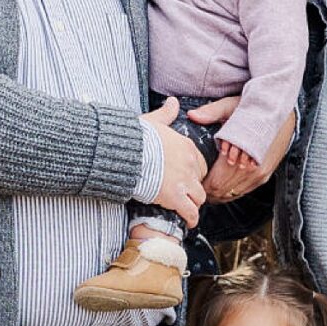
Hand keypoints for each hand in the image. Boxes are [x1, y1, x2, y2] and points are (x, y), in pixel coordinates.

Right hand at [145, 97, 206, 225]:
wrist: (126, 152)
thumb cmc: (136, 137)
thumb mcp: (153, 121)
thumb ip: (166, 113)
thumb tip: (173, 101)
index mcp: (186, 146)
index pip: (199, 162)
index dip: (192, 171)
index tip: (184, 176)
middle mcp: (190, 163)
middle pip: (200, 179)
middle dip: (194, 187)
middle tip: (184, 193)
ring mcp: (184, 181)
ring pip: (199, 196)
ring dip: (193, 203)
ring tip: (187, 210)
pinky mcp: (175, 197)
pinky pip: (190, 212)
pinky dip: (191, 219)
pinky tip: (189, 223)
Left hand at [199, 105, 295, 202]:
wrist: (281, 111)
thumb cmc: (254, 107)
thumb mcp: (231, 106)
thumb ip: (211, 112)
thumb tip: (192, 115)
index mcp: (241, 153)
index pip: (216, 182)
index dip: (203, 186)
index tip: (193, 182)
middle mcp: (252, 167)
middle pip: (223, 190)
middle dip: (208, 192)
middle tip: (195, 189)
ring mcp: (260, 173)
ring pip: (233, 193)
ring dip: (218, 194)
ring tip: (205, 192)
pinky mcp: (265, 174)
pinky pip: (245, 191)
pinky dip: (231, 192)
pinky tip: (221, 191)